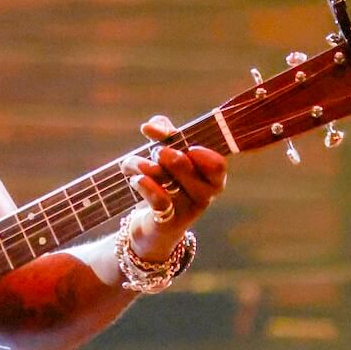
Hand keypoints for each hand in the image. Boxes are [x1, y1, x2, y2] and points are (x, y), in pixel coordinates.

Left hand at [119, 114, 226, 264]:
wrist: (153, 225)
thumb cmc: (166, 184)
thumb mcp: (169, 157)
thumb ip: (166, 135)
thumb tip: (154, 124)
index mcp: (212, 177)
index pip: (216, 165)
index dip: (198, 150)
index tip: (178, 139)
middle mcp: (204, 195)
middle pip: (186, 166)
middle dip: (166, 153)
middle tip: (156, 151)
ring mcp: (187, 210)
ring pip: (166, 179)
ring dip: (145, 165)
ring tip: (134, 163)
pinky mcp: (168, 222)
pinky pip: (159, 200)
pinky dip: (145, 185)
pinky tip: (135, 179)